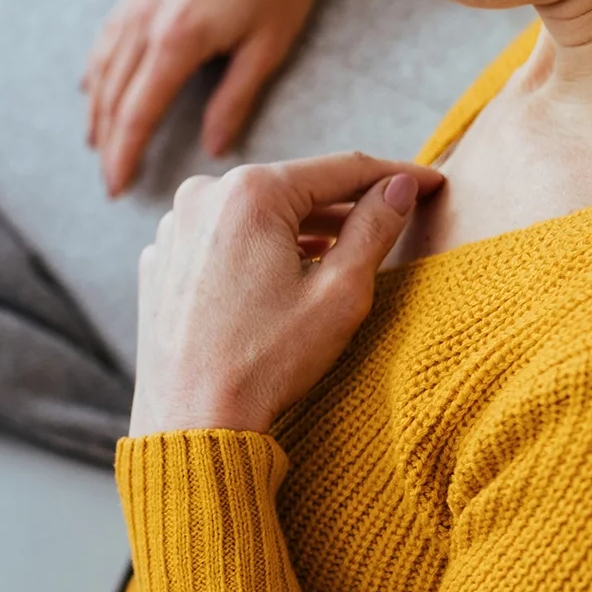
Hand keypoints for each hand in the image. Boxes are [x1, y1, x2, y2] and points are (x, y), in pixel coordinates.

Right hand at [84, 0, 329, 196]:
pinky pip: (108, 35)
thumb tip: (213, 148)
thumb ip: (234, 100)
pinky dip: (98, 68)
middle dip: (108, 141)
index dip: (125, 153)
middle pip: (113, 94)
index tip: (117, 186)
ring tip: (97, 142)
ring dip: (97, 109)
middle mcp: (147, 18)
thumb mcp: (267, 47)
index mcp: (179, 39)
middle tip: (108, 180)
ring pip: (103, 65)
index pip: (138, 112)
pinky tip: (96, 87)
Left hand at [131, 153, 442, 436]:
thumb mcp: (339, 293)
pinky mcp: (160, 260)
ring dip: (298, 228)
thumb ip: (374, 227)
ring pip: (255, 214)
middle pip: (294, 188)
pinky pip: (219, 240)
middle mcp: (202, 195)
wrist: (192, 422)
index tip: (431, 181)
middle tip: (391, 216)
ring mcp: (173, 227)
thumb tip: (401, 186)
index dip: (393, 174)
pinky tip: (279, 279)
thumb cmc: (266, 363)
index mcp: (249, 192)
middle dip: (343, 204)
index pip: (341, 169)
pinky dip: (254, 250)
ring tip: (340, 251)